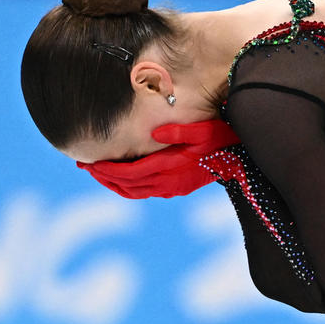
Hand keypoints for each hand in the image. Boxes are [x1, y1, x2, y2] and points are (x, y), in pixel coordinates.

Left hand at [75, 119, 240, 198]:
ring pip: (133, 192)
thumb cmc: (222, 140)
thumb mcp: (204, 130)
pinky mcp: (175, 190)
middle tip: (84, 166)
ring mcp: (171, 190)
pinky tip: (119, 178)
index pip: (129, 173)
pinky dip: (126, 187)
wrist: (240, 160)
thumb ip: (179, 131)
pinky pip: (143, 192)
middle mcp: (168, 184)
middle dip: (103, 176)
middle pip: (126, 184)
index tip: (89, 163)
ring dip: (112, 183)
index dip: (107, 170)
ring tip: (96, 173)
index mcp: (170, 168)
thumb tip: (156, 133)